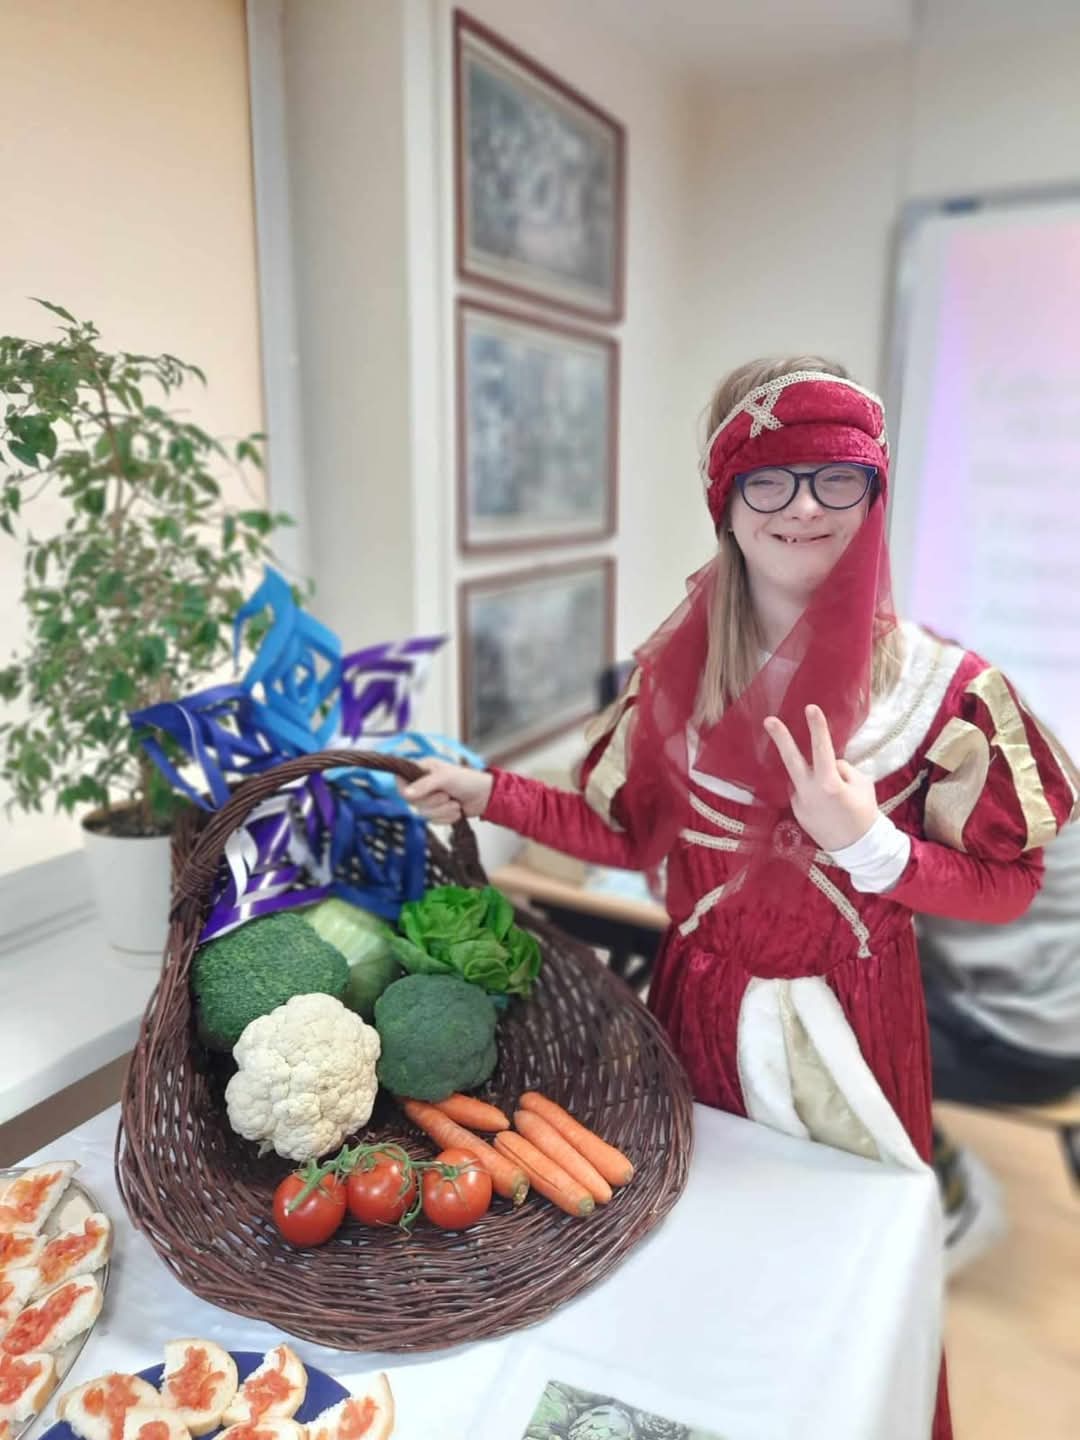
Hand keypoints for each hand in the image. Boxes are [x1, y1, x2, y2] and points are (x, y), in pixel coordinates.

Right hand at [400, 759, 493, 823]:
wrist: (486, 796)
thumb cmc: (468, 780)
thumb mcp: (445, 777)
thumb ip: (424, 784)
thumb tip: (405, 793)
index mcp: (422, 770)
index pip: (400, 780)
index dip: (405, 789)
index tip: (414, 794)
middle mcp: (423, 784)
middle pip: (413, 801)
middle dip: (433, 802)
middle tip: (446, 795)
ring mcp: (430, 799)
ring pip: (424, 813)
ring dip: (442, 811)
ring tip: (455, 803)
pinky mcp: (438, 812)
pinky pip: (433, 821)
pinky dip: (447, 818)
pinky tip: (457, 810)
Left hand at [763, 704, 877, 852]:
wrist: (858, 848)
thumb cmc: (864, 812)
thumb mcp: (861, 784)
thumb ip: (841, 768)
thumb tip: (827, 762)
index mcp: (829, 784)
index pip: (822, 749)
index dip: (816, 727)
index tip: (810, 708)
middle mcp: (809, 792)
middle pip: (791, 760)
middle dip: (780, 738)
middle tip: (768, 720)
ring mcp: (799, 803)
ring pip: (802, 778)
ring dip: (813, 778)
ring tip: (834, 798)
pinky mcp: (796, 813)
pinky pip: (804, 793)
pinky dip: (814, 793)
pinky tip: (827, 807)